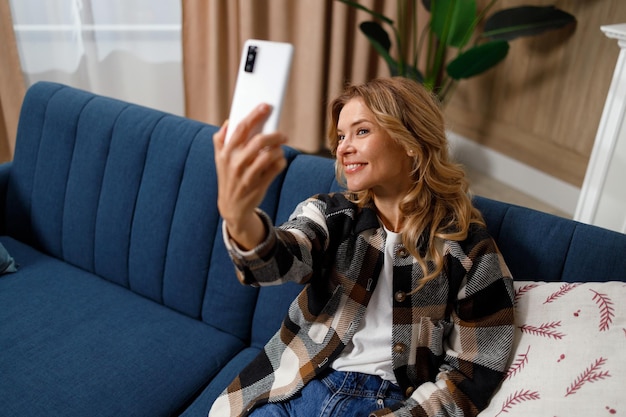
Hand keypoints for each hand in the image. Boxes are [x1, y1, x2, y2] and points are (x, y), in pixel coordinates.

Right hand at [213, 103, 286, 249]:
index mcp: (226, 153)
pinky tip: (280, 160)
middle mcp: (235, 163)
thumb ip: (221, 140)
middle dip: (274, 134)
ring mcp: (247, 176)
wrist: (232, 208)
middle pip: (258, 141)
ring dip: (278, 149)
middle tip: (283, 134)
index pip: (241, 128)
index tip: (266, 106)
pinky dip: (281, 161)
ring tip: (280, 147)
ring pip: (268, 156)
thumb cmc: (228, 178)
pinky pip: (275, 169)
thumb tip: (228, 122)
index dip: (255, 115)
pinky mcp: (259, 186)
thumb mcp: (220, 160)